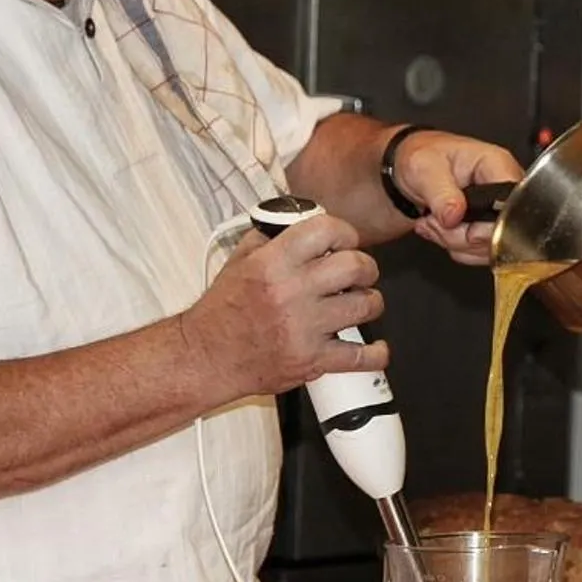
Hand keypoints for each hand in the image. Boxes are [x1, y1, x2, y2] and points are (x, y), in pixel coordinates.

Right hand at [180, 213, 386, 398]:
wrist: (207, 357)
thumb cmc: (221, 312)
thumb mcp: (238, 262)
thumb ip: (269, 238)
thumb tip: (297, 221)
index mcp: (274, 263)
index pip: (327, 230)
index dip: (345, 232)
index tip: (346, 241)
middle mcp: (292, 292)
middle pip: (355, 266)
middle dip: (365, 268)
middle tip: (360, 273)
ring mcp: (305, 327)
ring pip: (365, 306)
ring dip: (370, 302)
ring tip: (362, 304)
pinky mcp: (312, 360)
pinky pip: (360, 357)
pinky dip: (375, 354)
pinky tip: (375, 349)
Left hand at [391, 130, 525, 267]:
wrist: (412, 171)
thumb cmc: (423, 158)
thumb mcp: (424, 168)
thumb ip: (440, 192)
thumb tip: (455, 214)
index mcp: (498, 165)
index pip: (512, 206)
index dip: (489, 225)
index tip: (465, 229)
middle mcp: (505, 190)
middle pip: (502, 233)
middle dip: (463, 237)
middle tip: (437, 221)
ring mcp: (499, 211)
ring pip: (490, 247)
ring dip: (456, 243)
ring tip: (435, 222)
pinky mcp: (491, 228)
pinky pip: (481, 253)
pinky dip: (458, 248)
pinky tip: (443, 229)